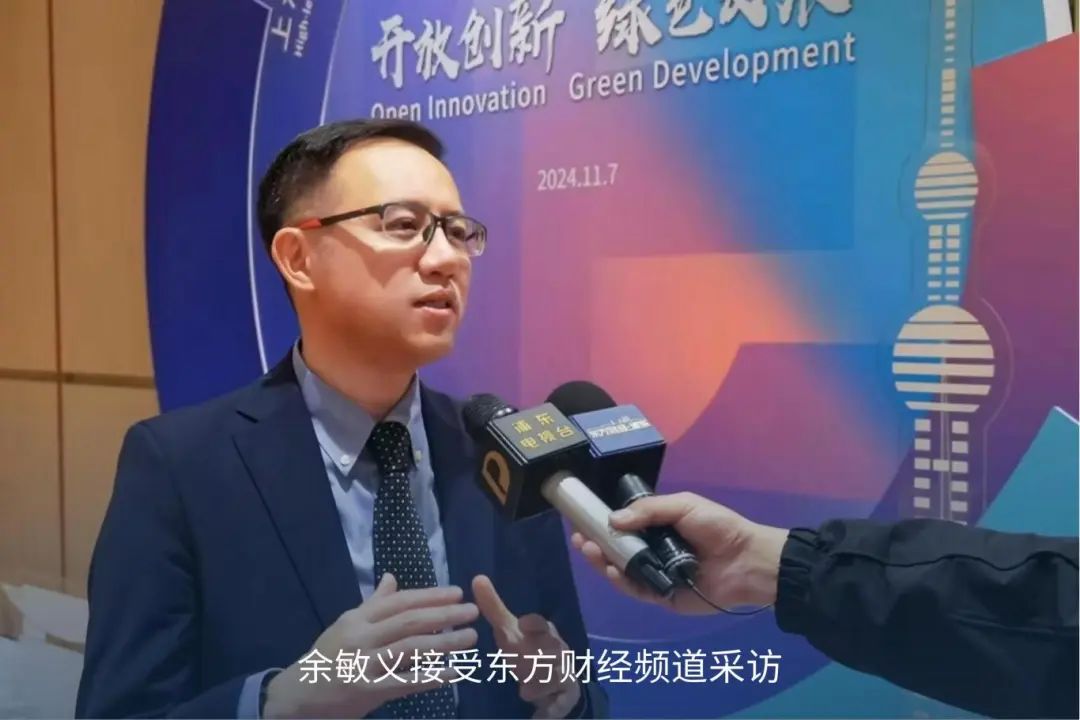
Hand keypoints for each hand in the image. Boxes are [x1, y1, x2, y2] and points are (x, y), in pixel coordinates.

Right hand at [263, 574, 478, 718]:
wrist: (297, 694)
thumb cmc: (327, 657)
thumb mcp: (346, 625)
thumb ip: (373, 603)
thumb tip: (392, 578)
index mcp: (357, 618)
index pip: (400, 601)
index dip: (430, 596)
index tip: (457, 592)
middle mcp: (361, 637)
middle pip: (409, 621)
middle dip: (444, 614)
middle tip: (472, 611)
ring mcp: (363, 664)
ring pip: (410, 649)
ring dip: (444, 642)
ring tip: (470, 637)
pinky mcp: (367, 692)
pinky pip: (404, 682)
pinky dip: (431, 676)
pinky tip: (453, 672)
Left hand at [472, 575, 580, 718]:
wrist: (555, 681)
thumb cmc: (528, 649)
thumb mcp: (510, 631)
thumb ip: (494, 607)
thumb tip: (477, 578)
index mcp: (543, 632)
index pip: (542, 624)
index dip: (534, 624)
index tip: (522, 624)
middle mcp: (557, 650)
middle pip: (553, 651)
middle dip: (541, 658)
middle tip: (524, 665)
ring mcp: (564, 673)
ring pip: (558, 677)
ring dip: (541, 685)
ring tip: (524, 693)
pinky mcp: (565, 695)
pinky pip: (561, 703)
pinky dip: (551, 710)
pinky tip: (538, 717)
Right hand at [570, 492, 788, 614]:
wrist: (747, 559)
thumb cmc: (719, 527)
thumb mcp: (683, 506)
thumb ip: (648, 511)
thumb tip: (613, 519)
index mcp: (658, 529)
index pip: (623, 527)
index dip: (602, 524)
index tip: (582, 519)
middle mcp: (653, 552)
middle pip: (616, 551)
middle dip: (595, 544)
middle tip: (579, 537)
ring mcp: (657, 575)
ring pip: (622, 571)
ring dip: (602, 562)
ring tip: (590, 549)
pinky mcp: (663, 597)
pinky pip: (637, 590)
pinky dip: (621, 581)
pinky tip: (611, 569)